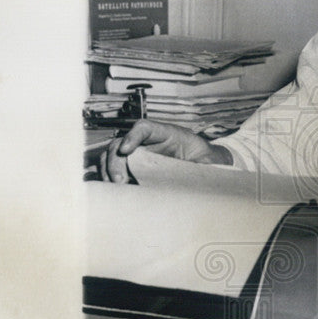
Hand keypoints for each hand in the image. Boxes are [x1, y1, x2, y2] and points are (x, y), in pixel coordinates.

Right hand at [100, 120, 231, 182]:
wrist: (202, 164)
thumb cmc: (203, 159)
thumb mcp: (208, 160)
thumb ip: (204, 164)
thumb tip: (201, 173)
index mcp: (166, 134)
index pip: (144, 128)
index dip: (133, 136)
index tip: (126, 150)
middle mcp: (147, 142)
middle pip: (121, 142)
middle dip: (116, 160)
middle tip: (119, 180)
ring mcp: (138, 153)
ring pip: (113, 155)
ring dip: (109, 170)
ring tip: (116, 187)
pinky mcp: (134, 167)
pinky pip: (116, 168)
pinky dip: (110, 176)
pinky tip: (115, 190)